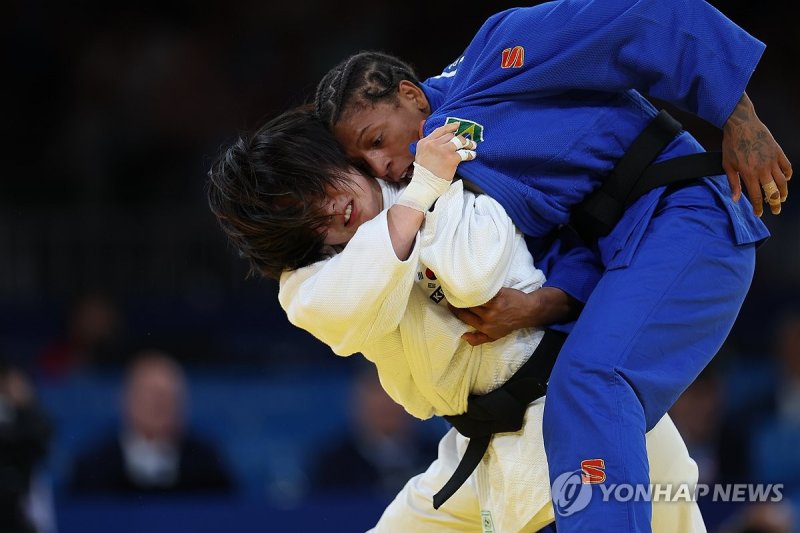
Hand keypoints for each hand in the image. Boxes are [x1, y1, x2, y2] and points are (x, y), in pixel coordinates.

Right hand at [414, 122, 476, 181]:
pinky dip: (470, 154)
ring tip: (472, 146)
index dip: (450, 127)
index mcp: (424, 142)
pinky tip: (472, 155)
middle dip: (460, 138)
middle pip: (451, 135)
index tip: (457, 125)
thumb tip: (427, 127)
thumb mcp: (420, 153)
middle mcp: (433, 144)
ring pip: (459, 141)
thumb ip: (425, 142)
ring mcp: (443, 150)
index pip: (440, 130)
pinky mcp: (451, 159)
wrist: (425, 185)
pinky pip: (464, 153)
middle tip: (467, 141)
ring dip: (467, 143)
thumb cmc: (423, 173)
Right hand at [449, 287, 578, 345]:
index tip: (449, 302)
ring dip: (465, 291)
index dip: (455, 309)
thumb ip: (478, 339)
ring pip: (473, 298)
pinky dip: (478, 286)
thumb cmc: (509, 324)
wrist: (527, 312)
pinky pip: (484, 290)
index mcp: (484, 328)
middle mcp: (488, 318)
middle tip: (452, 291)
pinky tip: (472, 281)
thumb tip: (463, 337)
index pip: (464, 317)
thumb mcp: (494, 337)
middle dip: (458, 299)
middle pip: (467, 306)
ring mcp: (494, 307)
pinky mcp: (499, 296)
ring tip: (460, 285)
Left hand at [722, 93, 791, 215]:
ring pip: (783, 181)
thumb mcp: (727, 165)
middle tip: (776, 210)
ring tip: (782, 198)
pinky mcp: (778, 152)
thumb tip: (735, 199)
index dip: (758, 207)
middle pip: (773, 191)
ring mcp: (772, 160)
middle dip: (775, 203)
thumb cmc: (731, 145)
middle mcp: (763, 169)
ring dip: (783, 191)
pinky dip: (788, 174)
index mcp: (749, 174)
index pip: (756, 196)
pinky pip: (787, 166)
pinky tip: (786, 179)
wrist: (741, 124)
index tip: (759, 213)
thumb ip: (733, 183)